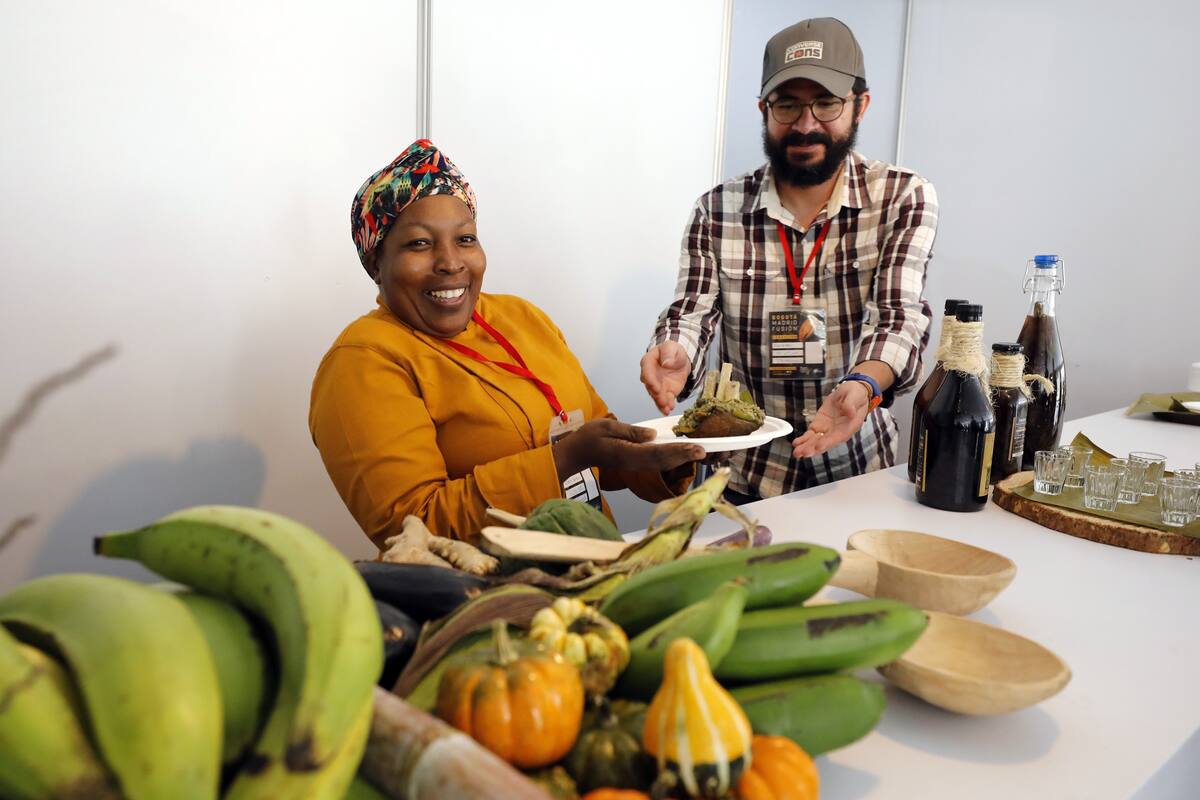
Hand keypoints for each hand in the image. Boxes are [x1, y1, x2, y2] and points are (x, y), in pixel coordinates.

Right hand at [553, 418, 704, 479]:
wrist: (576, 453)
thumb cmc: (588, 437)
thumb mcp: (607, 426)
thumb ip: (630, 431)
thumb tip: (652, 434)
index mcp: (627, 453)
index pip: (657, 452)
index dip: (678, 451)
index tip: (695, 448)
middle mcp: (633, 462)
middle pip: (663, 460)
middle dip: (684, 456)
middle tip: (704, 451)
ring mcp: (634, 464)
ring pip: (661, 463)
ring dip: (680, 458)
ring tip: (697, 452)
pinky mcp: (634, 462)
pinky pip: (655, 461)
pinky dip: (670, 457)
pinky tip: (680, 453)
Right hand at [640, 341, 689, 414]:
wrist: (680, 359)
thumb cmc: (672, 351)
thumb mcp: (671, 347)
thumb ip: (668, 353)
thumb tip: (666, 362)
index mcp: (648, 361)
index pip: (647, 372)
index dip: (651, 380)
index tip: (656, 387)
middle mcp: (650, 375)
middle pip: (651, 386)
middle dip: (656, 395)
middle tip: (663, 401)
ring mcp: (657, 385)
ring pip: (656, 396)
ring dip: (661, 403)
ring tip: (666, 409)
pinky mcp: (665, 392)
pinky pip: (664, 400)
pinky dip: (666, 406)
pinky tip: (668, 409)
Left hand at [791, 380, 872, 457]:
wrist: (850, 392)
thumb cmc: (856, 394)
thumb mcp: (855, 395)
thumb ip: (851, 404)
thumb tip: (850, 412)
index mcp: (850, 426)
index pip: (839, 436)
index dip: (828, 442)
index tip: (818, 446)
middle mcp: (838, 431)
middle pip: (825, 442)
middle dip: (814, 448)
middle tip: (803, 453)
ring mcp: (828, 429)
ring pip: (816, 441)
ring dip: (806, 447)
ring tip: (796, 453)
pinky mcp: (820, 425)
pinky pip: (811, 434)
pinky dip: (803, 439)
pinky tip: (796, 443)